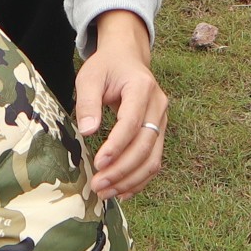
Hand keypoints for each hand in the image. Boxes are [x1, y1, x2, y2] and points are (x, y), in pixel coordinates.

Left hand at [74, 11, 166, 199]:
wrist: (127, 58)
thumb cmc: (106, 67)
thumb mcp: (90, 76)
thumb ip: (88, 102)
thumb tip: (88, 131)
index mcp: (142, 88)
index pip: (132, 122)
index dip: (117, 145)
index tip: (99, 162)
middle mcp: (158, 106)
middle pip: (145, 145)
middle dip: (122, 169)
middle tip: (98, 185)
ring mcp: (162, 121)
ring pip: (153, 158)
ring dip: (130, 180)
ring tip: (106, 192)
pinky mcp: (159, 133)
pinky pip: (154, 161)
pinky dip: (140, 180)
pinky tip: (122, 192)